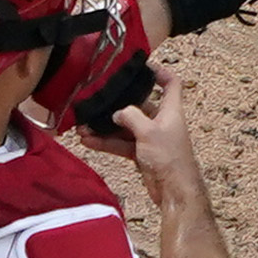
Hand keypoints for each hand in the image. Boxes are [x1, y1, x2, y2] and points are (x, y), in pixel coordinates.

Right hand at [86, 69, 203, 198]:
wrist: (173, 191)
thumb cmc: (169, 157)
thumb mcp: (149, 131)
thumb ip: (131, 116)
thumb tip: (117, 112)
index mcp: (170, 111)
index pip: (170, 84)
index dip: (159, 72)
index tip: (141, 66)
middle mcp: (161, 122)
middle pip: (139, 106)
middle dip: (117, 106)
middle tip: (96, 102)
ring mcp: (150, 138)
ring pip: (125, 127)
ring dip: (105, 127)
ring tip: (83, 126)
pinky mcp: (141, 153)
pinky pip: (121, 144)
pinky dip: (107, 142)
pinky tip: (88, 141)